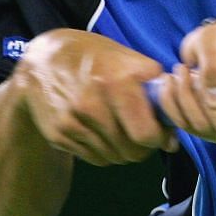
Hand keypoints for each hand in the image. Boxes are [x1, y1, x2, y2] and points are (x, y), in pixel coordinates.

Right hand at [14, 29, 177, 164]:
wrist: (43, 60)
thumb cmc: (94, 57)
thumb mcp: (127, 58)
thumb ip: (155, 91)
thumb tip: (173, 138)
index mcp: (116, 81)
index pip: (146, 134)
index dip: (159, 137)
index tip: (161, 131)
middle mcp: (92, 104)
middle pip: (132, 151)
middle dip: (144, 146)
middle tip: (143, 132)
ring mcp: (72, 122)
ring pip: (114, 158)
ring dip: (124, 149)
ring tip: (122, 128)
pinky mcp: (58, 135)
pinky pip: (95, 159)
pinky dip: (105, 151)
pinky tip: (103, 131)